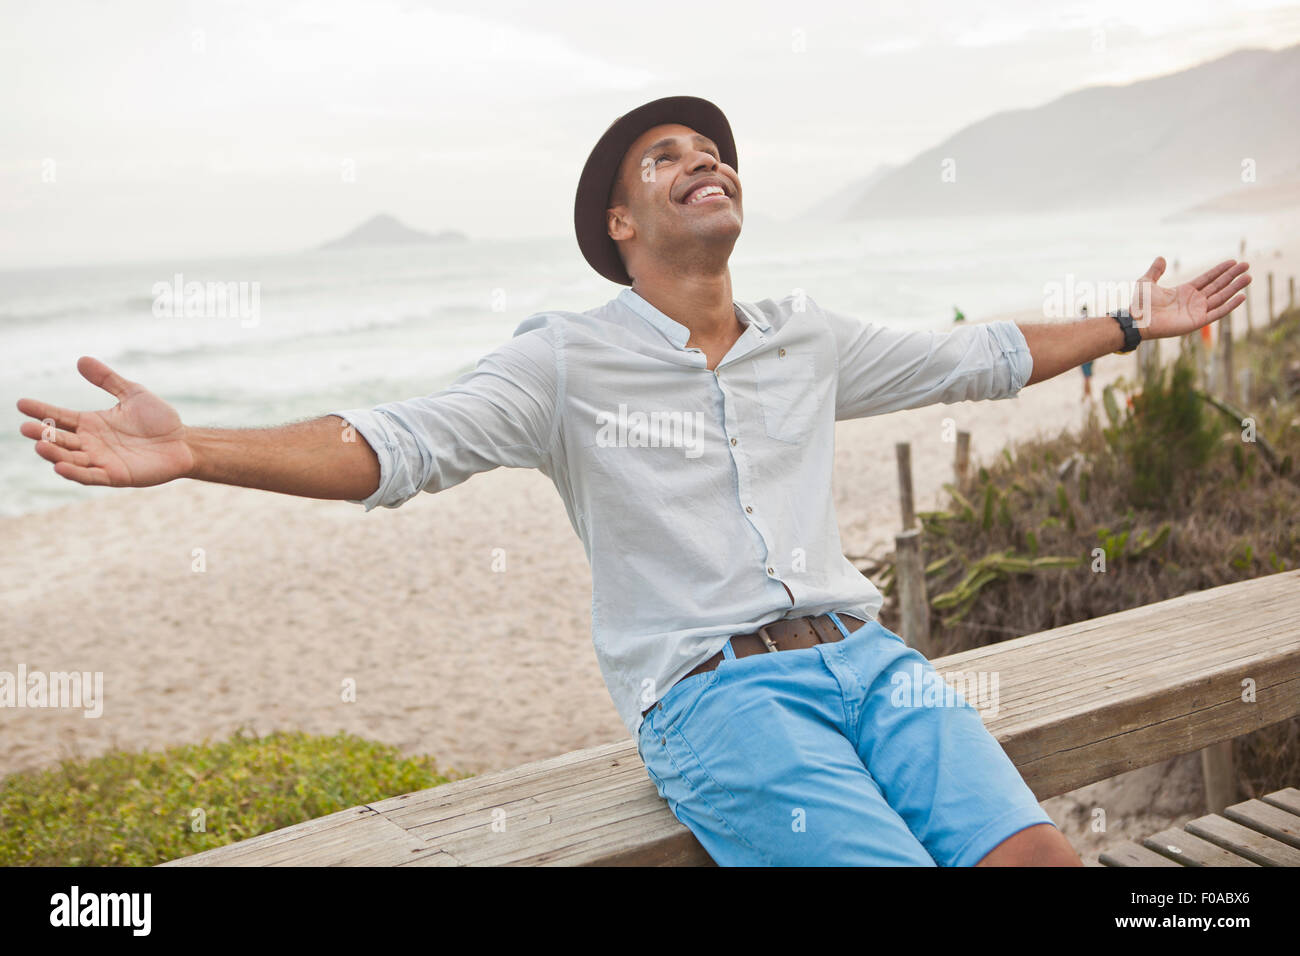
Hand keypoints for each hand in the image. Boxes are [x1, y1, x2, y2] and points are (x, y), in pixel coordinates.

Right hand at [16, 357, 194, 486]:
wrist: (184, 442)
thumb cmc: (159, 420)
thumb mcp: (132, 393)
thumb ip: (108, 379)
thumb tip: (81, 359)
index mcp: (91, 424)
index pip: (59, 417)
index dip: (41, 411)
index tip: (21, 403)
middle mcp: (91, 443)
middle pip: (60, 440)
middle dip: (43, 435)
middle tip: (26, 427)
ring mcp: (101, 461)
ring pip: (70, 459)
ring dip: (54, 455)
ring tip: (40, 446)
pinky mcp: (116, 476)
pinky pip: (91, 476)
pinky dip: (76, 473)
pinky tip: (60, 467)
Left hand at [1130, 256, 1250, 338]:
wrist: (1136, 320)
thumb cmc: (1139, 304)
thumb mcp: (1147, 282)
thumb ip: (1156, 271)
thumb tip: (1161, 257)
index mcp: (1185, 291)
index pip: (1208, 278)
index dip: (1220, 270)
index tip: (1233, 261)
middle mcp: (1194, 301)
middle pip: (1218, 286)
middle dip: (1232, 276)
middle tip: (1247, 265)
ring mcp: (1197, 311)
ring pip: (1221, 297)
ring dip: (1235, 288)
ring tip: (1249, 277)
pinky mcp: (1197, 322)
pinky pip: (1217, 313)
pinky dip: (1230, 305)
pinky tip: (1242, 296)